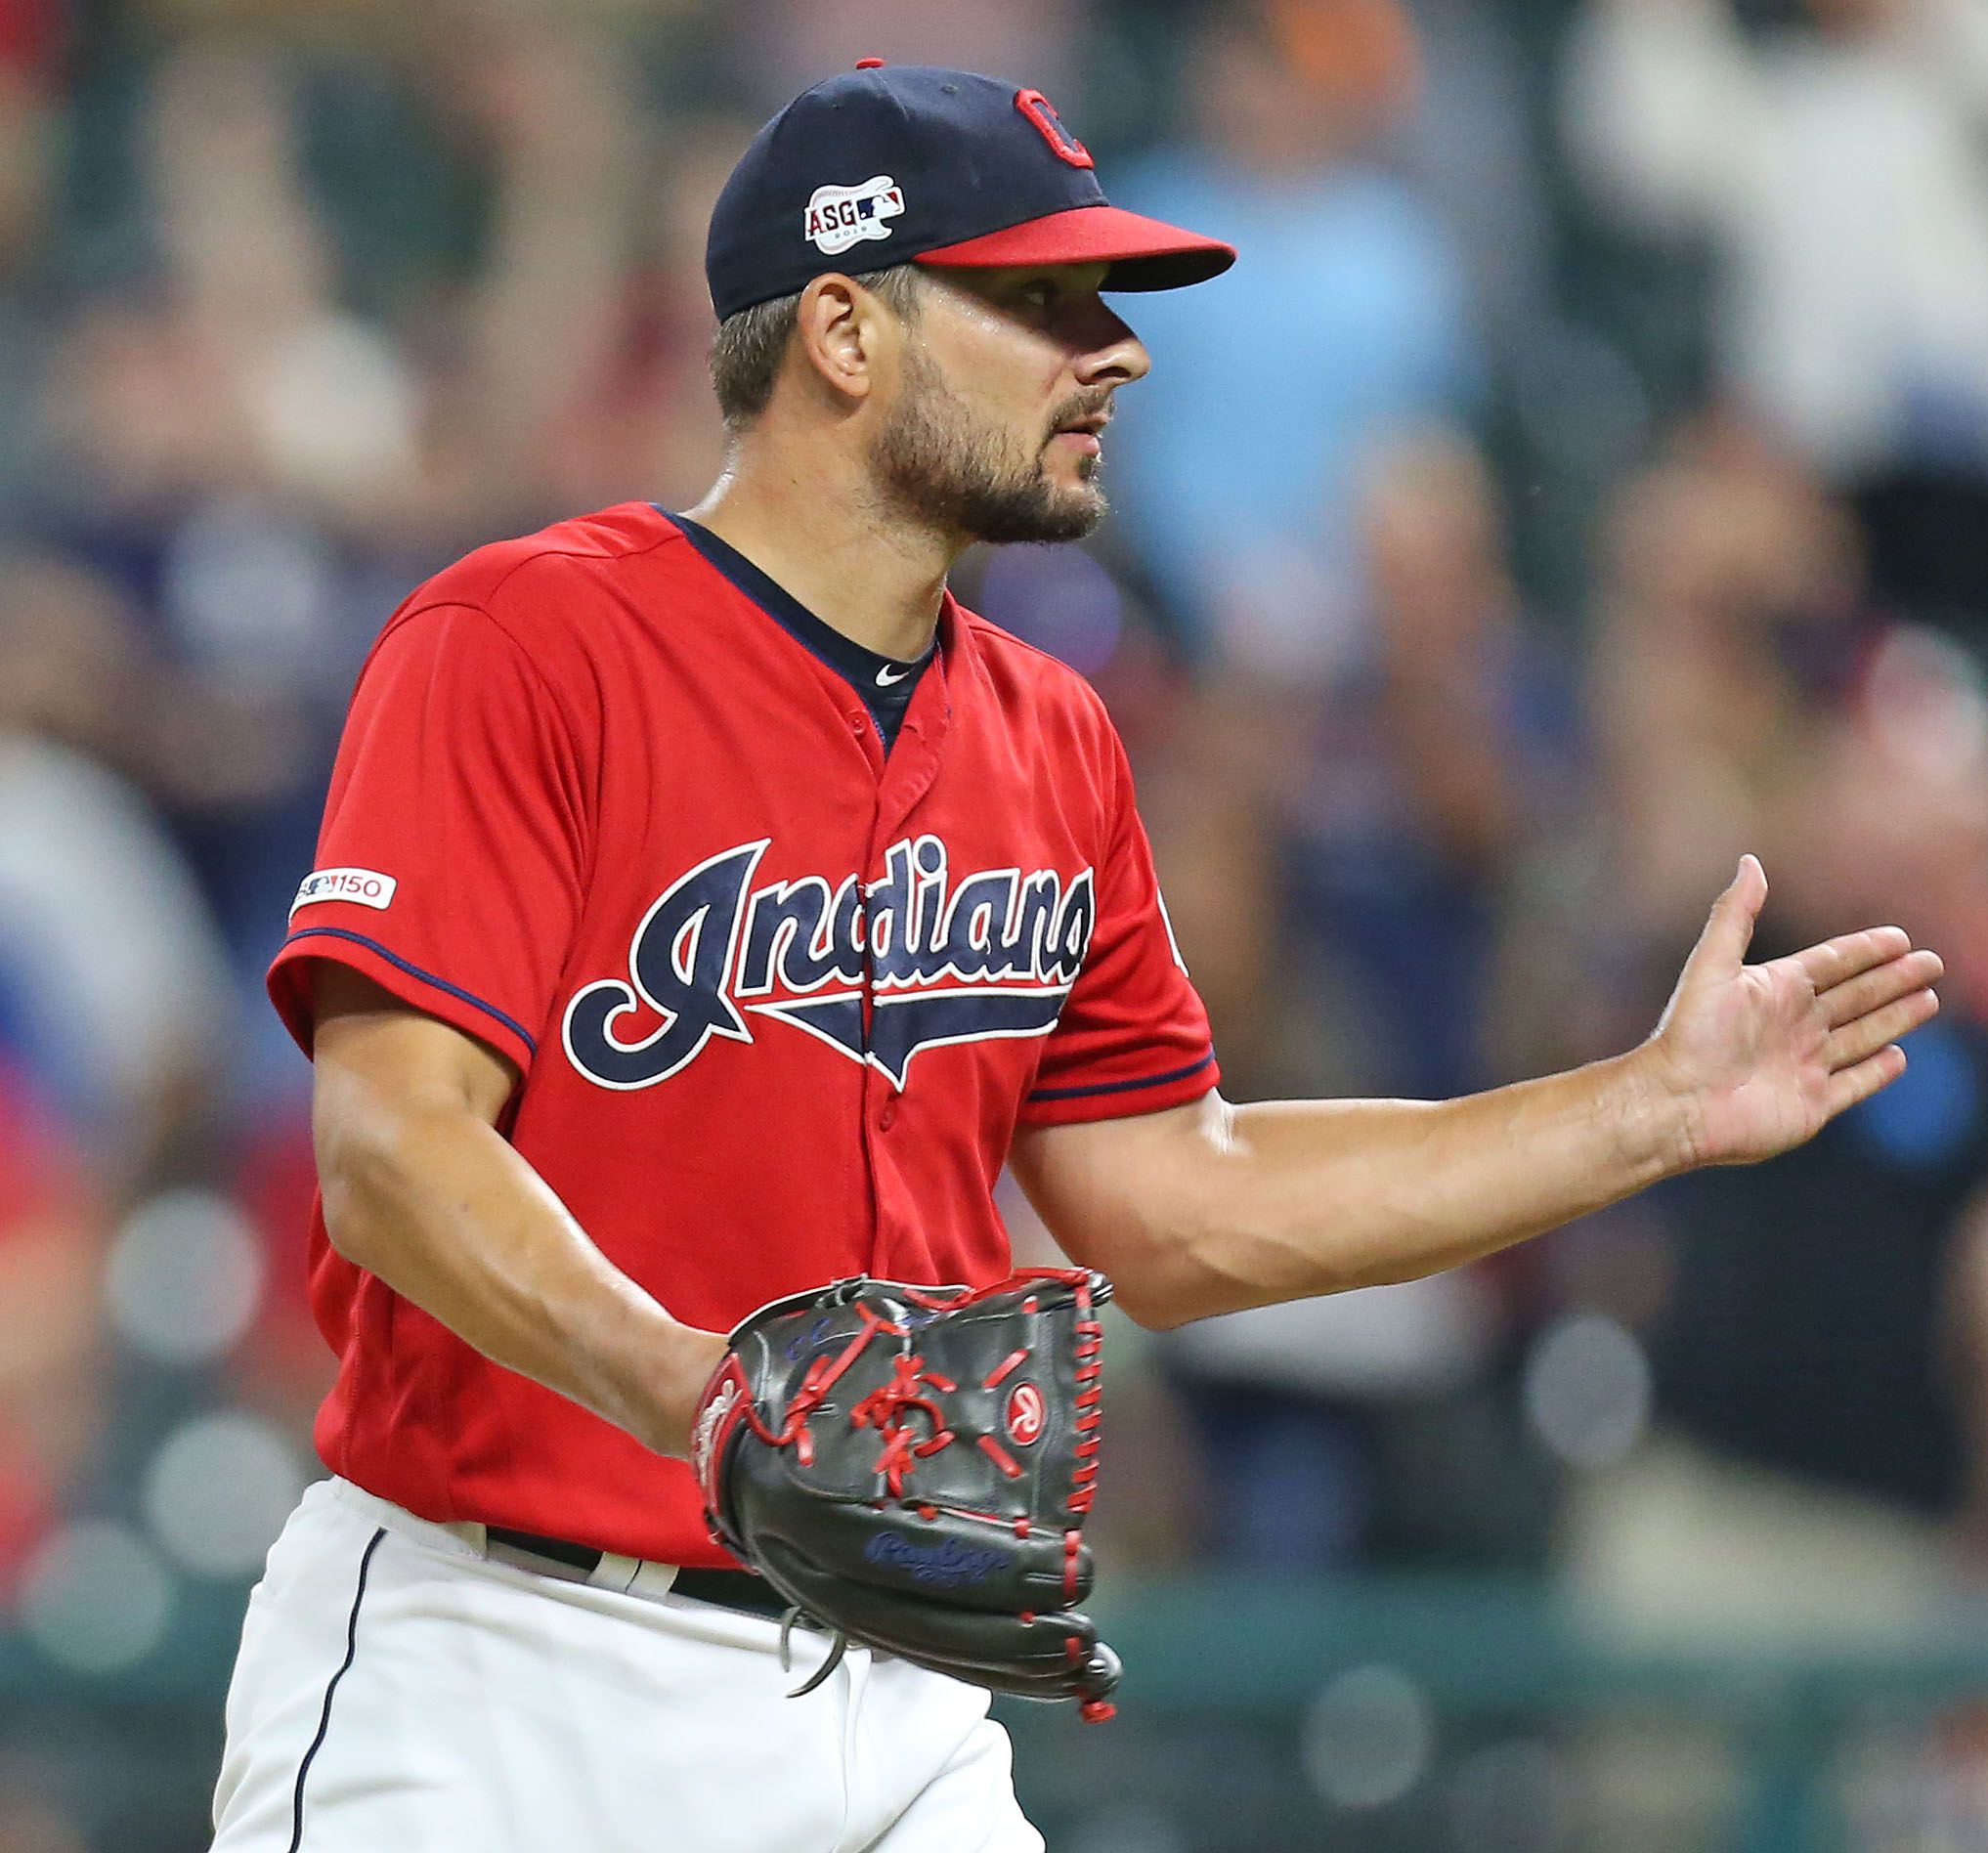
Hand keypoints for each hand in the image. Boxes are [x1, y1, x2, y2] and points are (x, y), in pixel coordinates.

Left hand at [1645, 856, 1943, 1167]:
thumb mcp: (1712, 964)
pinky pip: (1853, 1084)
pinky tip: (1898, 1057)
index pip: (1833, 963)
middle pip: (1857, 997)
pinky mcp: (1811, 1105)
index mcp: (1774, 990)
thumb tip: (1750, 861)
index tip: (1901, 938)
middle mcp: (1792, 1026)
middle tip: (1932, 963)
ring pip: (1863, 1036)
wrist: (1676, 1103)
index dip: (1866, 950)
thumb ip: (1735, 913)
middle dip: (1894, 980)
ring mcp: (1804, 1066)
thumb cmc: (1690, 1033)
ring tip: (1929, 1000)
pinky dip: (1878, 1072)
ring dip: (1896, 1018)